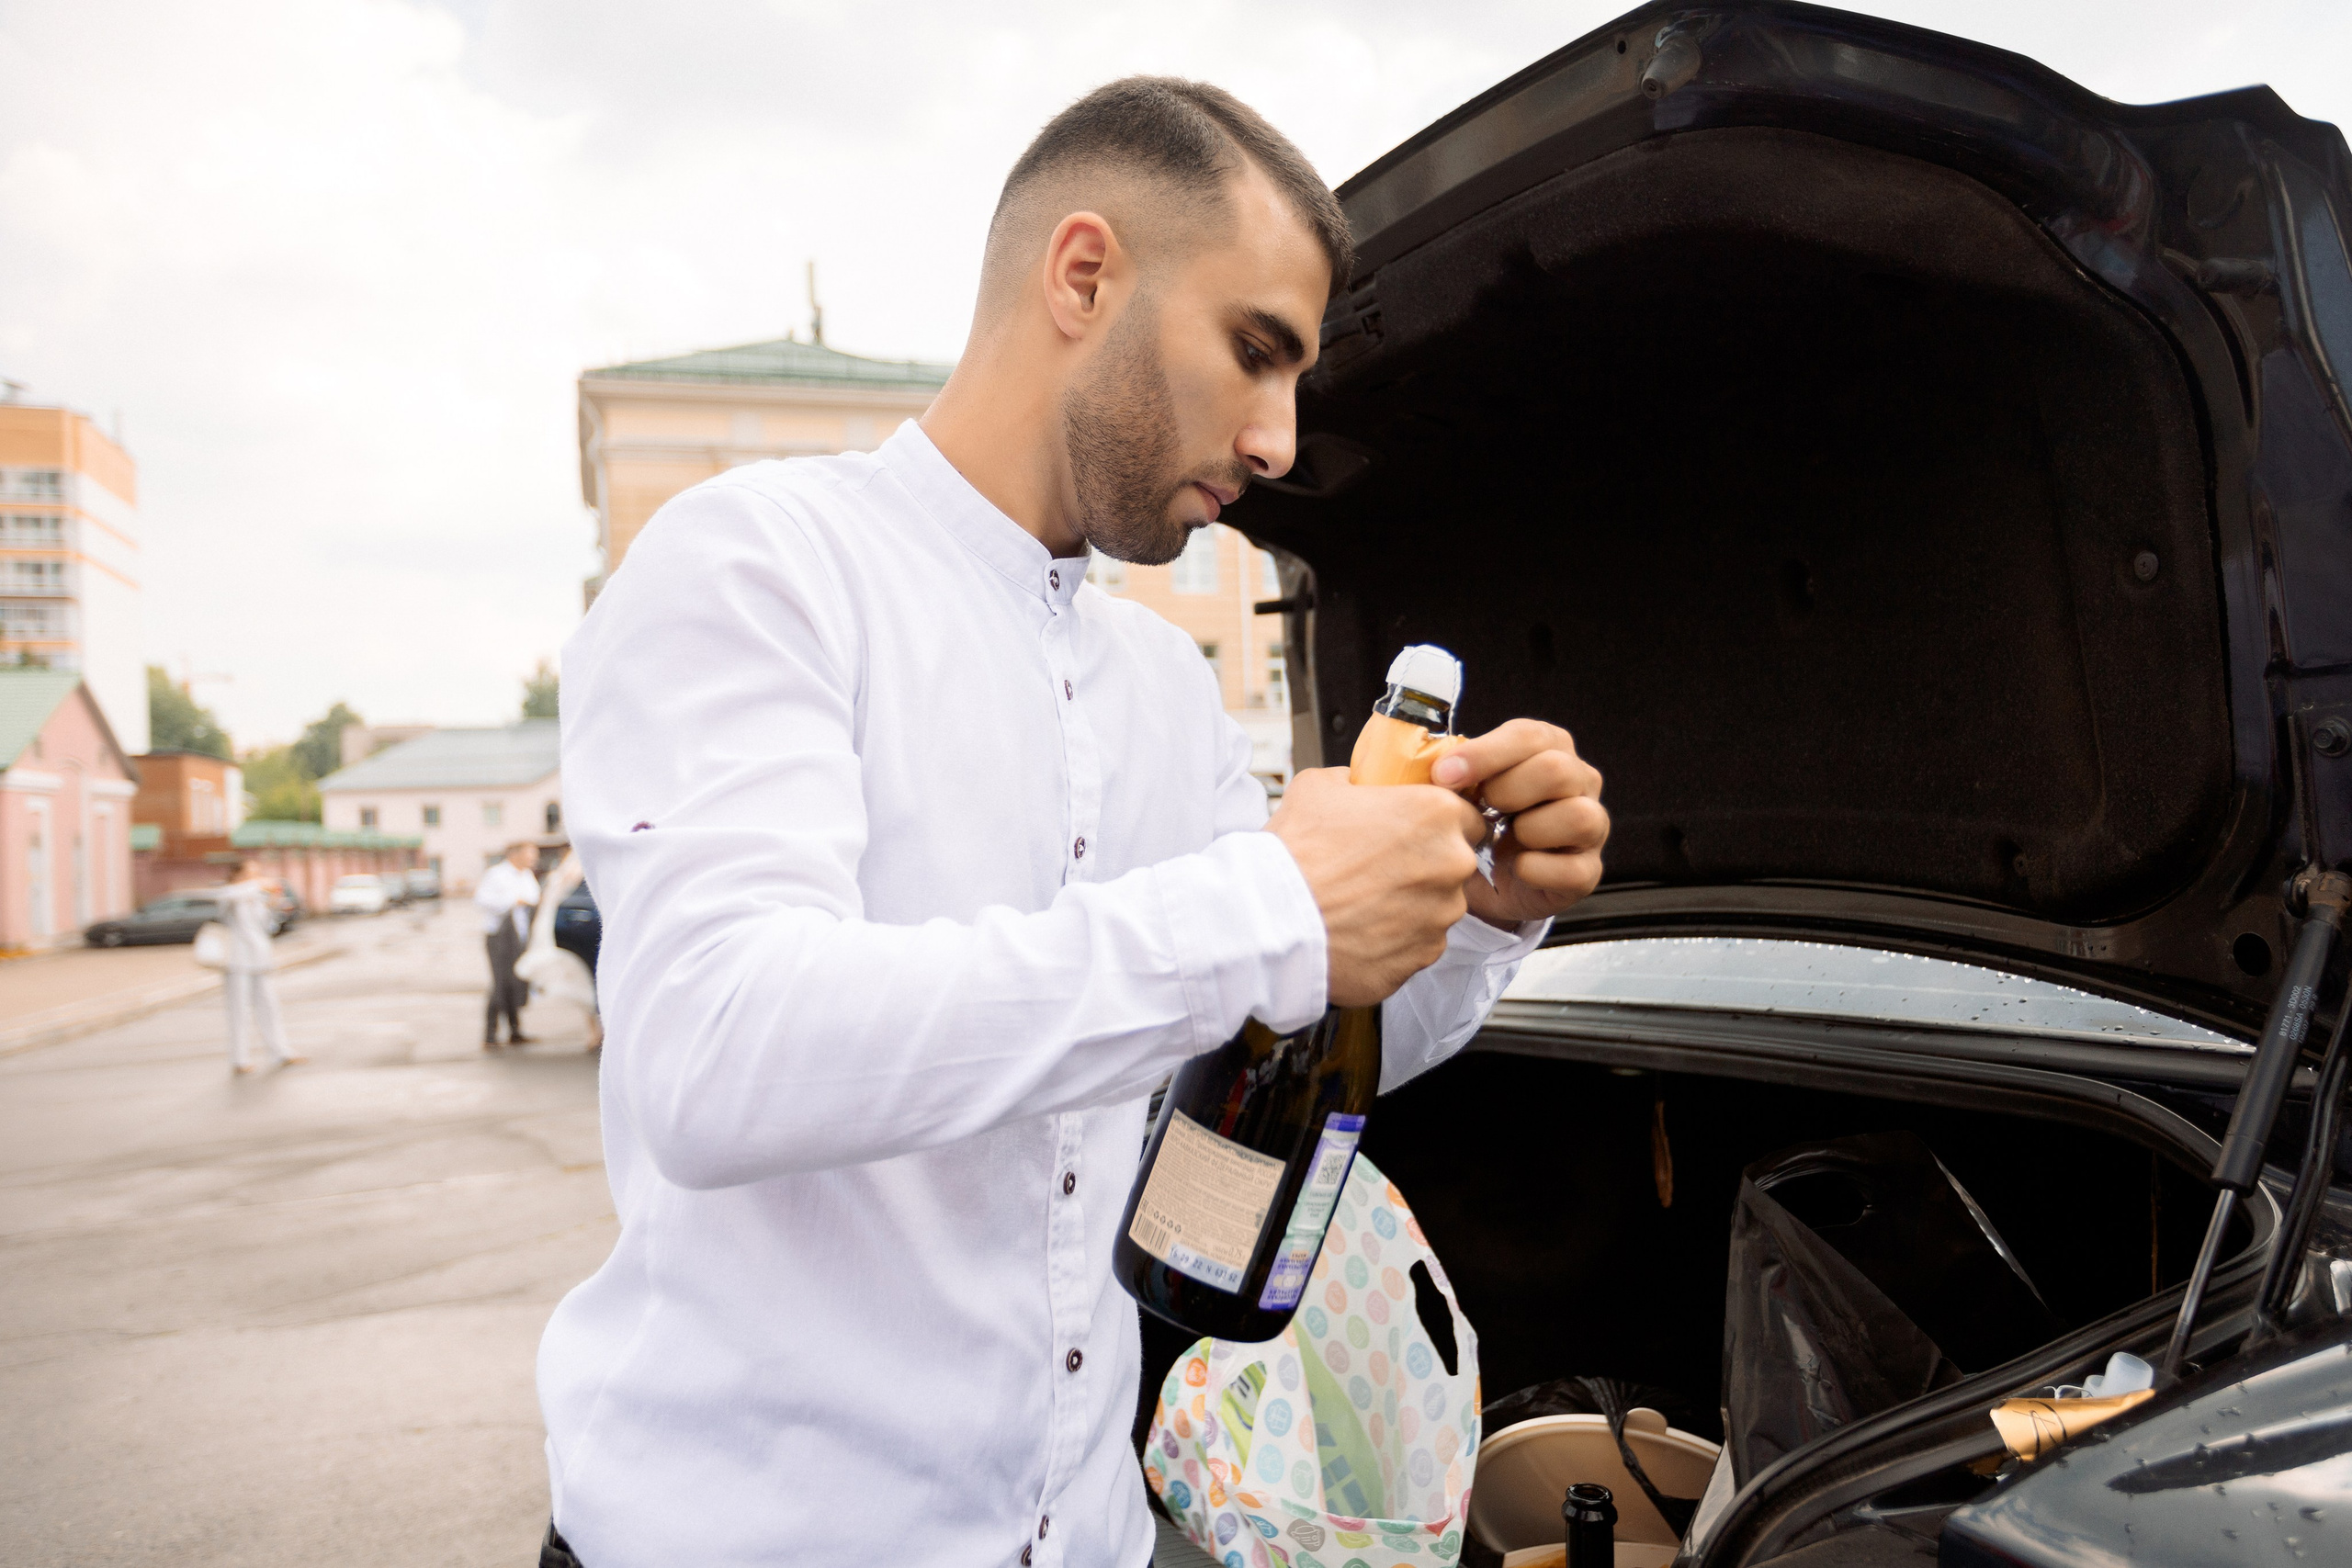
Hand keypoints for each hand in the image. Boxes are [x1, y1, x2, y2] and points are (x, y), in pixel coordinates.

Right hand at [1266, 768, 1486, 1007]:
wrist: (1271, 919)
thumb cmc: (1294, 852)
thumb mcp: (1319, 786)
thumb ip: (1358, 781)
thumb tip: (1362, 784)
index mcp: (1435, 815)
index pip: (1468, 815)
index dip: (1439, 823)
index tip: (1416, 831)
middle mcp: (1450, 865)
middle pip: (1455, 863)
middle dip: (1425, 865)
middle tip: (1380, 868)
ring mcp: (1440, 917)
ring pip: (1438, 907)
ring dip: (1411, 904)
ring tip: (1363, 903)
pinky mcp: (1422, 957)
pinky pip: (1419, 944)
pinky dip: (1396, 939)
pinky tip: (1360, 929)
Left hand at [1431, 719, 1608, 928]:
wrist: (1482, 879)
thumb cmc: (1475, 822)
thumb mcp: (1461, 789)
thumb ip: (1453, 768)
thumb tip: (1433, 764)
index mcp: (1549, 747)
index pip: (1529, 736)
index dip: (1484, 754)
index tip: (1444, 775)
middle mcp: (1580, 780)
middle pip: (1556, 770)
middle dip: (1506, 791)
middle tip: (1479, 808)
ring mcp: (1592, 825)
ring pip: (1578, 816)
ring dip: (1530, 830)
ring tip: (1503, 839)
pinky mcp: (1588, 870)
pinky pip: (1574, 870)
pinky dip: (1536, 870)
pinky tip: (1515, 868)